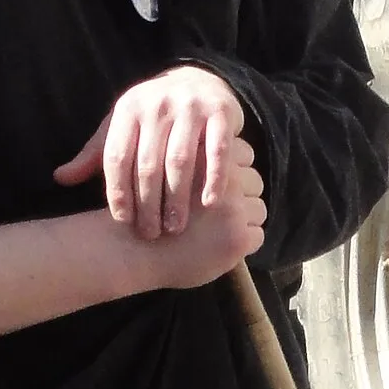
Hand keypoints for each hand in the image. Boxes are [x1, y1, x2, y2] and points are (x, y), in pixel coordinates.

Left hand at [53, 66, 245, 238]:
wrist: (198, 79)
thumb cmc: (152, 115)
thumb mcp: (121, 127)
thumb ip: (95, 155)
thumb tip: (59, 179)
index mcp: (127, 110)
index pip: (117, 157)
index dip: (118, 192)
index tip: (123, 221)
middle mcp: (156, 106)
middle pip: (147, 163)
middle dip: (147, 204)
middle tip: (150, 234)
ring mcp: (190, 107)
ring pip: (180, 160)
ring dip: (177, 198)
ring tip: (174, 227)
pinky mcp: (220, 112)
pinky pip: (217, 150)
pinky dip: (214, 178)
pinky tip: (209, 203)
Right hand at [141, 134, 265, 286]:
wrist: (129, 246)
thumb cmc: (139, 207)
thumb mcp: (157, 162)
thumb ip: (187, 152)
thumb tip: (206, 142)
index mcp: (209, 155)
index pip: (244, 154)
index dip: (231, 171)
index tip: (218, 186)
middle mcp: (226, 178)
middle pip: (255, 180)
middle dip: (242, 195)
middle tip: (221, 211)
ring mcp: (234, 209)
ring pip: (259, 209)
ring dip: (245, 219)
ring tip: (221, 229)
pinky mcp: (237, 237)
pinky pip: (257, 236)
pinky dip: (244, 243)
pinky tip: (222, 246)